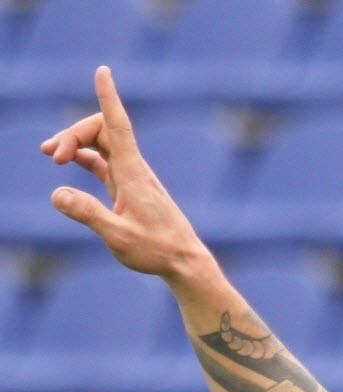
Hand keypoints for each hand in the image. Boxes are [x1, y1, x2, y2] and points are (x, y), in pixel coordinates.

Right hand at [40, 66, 206, 279]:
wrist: (185, 262)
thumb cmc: (158, 251)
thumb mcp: (118, 238)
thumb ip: (89, 214)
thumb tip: (57, 194)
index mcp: (134, 175)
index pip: (118, 127)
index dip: (109, 98)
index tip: (103, 71)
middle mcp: (135, 170)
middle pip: (102, 131)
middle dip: (73, 133)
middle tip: (51, 156)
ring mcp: (133, 179)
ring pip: (102, 145)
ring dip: (76, 143)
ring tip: (50, 155)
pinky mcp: (131, 190)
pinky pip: (105, 162)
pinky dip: (86, 157)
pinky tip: (70, 161)